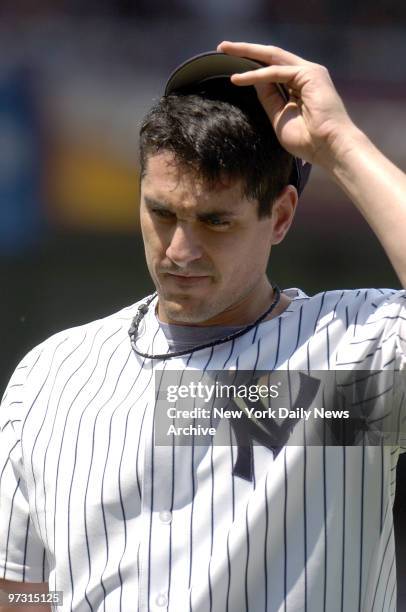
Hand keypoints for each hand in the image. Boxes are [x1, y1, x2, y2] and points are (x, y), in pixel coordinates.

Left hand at [217, 41, 356, 166]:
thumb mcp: (279, 117)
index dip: (250, 66)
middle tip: (222, 47)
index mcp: (299, 86)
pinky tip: (238, 79)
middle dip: (245, 51)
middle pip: (270, 57)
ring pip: (272, 57)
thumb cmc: (308, 140)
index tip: (229, 67)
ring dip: (247, 53)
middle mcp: (305, 75)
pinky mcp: (310, 74)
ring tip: (225, 51)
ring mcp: (309, 72)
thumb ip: (268, 99)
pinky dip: (256, 75)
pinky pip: (276, 72)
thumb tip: (252, 82)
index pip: (271, 70)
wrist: (329, 148)